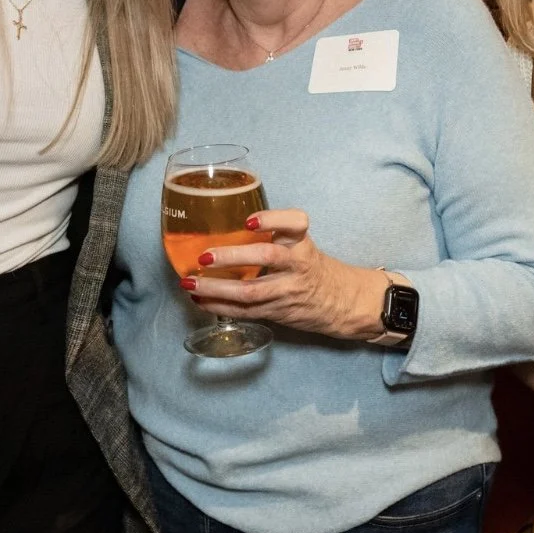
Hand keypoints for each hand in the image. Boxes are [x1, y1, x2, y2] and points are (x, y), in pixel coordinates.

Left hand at [180, 209, 387, 342]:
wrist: (342, 303)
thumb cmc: (313, 268)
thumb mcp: (301, 245)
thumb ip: (272, 236)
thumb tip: (222, 225)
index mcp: (302, 242)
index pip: (295, 223)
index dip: (271, 219)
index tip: (248, 221)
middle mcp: (298, 264)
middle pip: (267, 256)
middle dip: (232, 256)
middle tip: (204, 255)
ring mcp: (288, 291)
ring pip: (251, 291)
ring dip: (216, 287)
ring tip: (190, 282)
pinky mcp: (278, 312)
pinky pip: (246, 311)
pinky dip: (220, 306)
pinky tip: (200, 299)